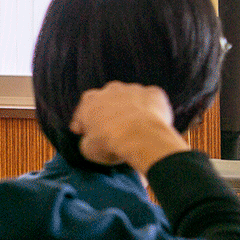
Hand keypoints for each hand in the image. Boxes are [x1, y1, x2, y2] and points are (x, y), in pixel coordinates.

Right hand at [70, 82, 189, 172]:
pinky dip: (152, 108)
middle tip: (114, 130)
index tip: (90, 133)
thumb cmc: (112, 143)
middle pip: (109, 99)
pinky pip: (151, 99)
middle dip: (110, 112)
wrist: (141, 137)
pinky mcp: (154, 92)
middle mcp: (111, 89)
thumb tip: (91, 141)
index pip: (85, 110)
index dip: (87, 123)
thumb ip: (88, 140)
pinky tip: (153, 122)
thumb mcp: (89, 150)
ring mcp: (134, 89)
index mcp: (90, 101)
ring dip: (131, 109)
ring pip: (131, 98)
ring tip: (136, 127)